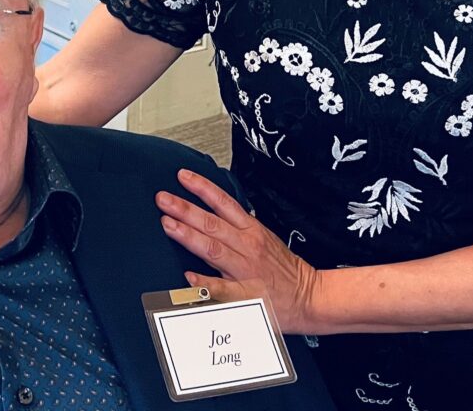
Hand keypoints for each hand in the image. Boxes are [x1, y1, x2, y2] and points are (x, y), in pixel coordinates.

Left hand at [156, 168, 318, 333]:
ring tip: (167, 225)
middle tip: (162, 199)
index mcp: (252, 230)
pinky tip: (188, 277)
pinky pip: (224, 289)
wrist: (310, 297)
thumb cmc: (284, 268)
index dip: (202, 188)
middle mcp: (247, 246)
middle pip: (212, 224)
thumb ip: (239, 225)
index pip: (224, 203)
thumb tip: (213, 209)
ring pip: (213, 249)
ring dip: (189, 236)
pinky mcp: (247, 297)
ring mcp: (246, 271)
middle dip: (185, 209)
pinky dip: (206, 283)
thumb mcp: (264, 237)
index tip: (182, 176)